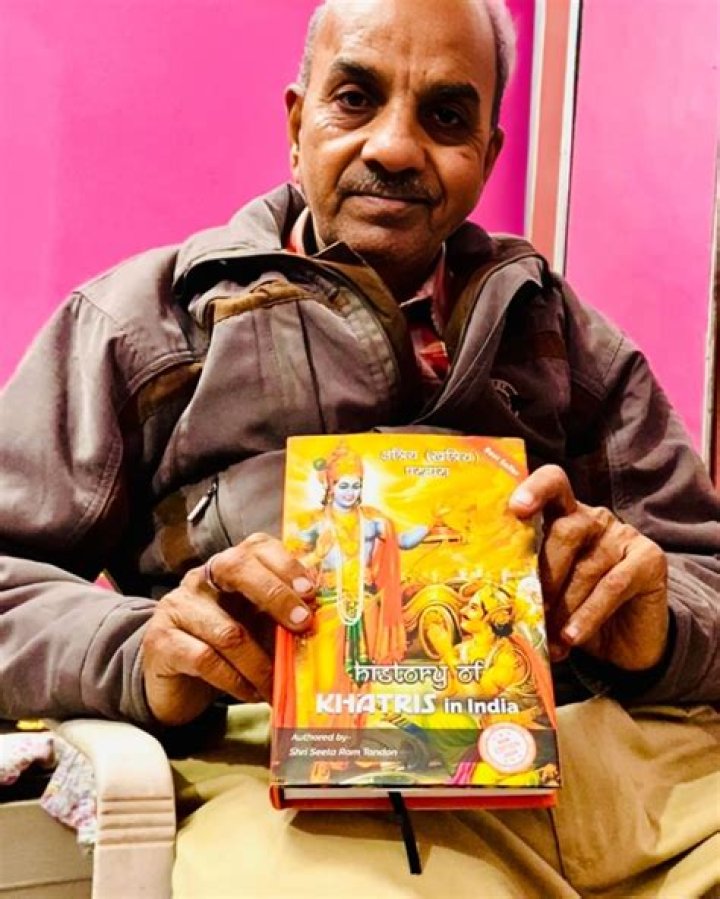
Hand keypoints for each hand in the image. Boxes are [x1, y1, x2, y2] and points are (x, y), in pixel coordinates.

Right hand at [142, 533, 314, 725]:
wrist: (172, 680)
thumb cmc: (224, 647)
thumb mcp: (256, 625)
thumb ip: (283, 616)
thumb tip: (326, 621)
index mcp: (230, 566)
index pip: (257, 547)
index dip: (286, 564)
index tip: (311, 590)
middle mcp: (202, 578)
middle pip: (237, 568)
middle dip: (277, 596)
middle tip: (303, 625)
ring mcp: (178, 606)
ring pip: (228, 631)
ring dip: (261, 664)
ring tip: (278, 684)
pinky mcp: (161, 642)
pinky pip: (206, 660)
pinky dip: (235, 681)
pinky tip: (251, 693)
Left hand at [508, 465, 667, 670]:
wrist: (626, 641)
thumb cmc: (575, 609)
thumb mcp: (549, 591)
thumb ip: (529, 580)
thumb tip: (492, 596)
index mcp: (565, 515)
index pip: (553, 483)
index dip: (535, 489)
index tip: (516, 508)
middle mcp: (595, 518)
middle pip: (565, 531)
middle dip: (544, 573)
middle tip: (529, 608)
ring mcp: (623, 536)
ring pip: (586, 567)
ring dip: (563, 605)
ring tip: (548, 636)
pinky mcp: (649, 559)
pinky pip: (612, 587)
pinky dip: (587, 615)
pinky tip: (571, 636)